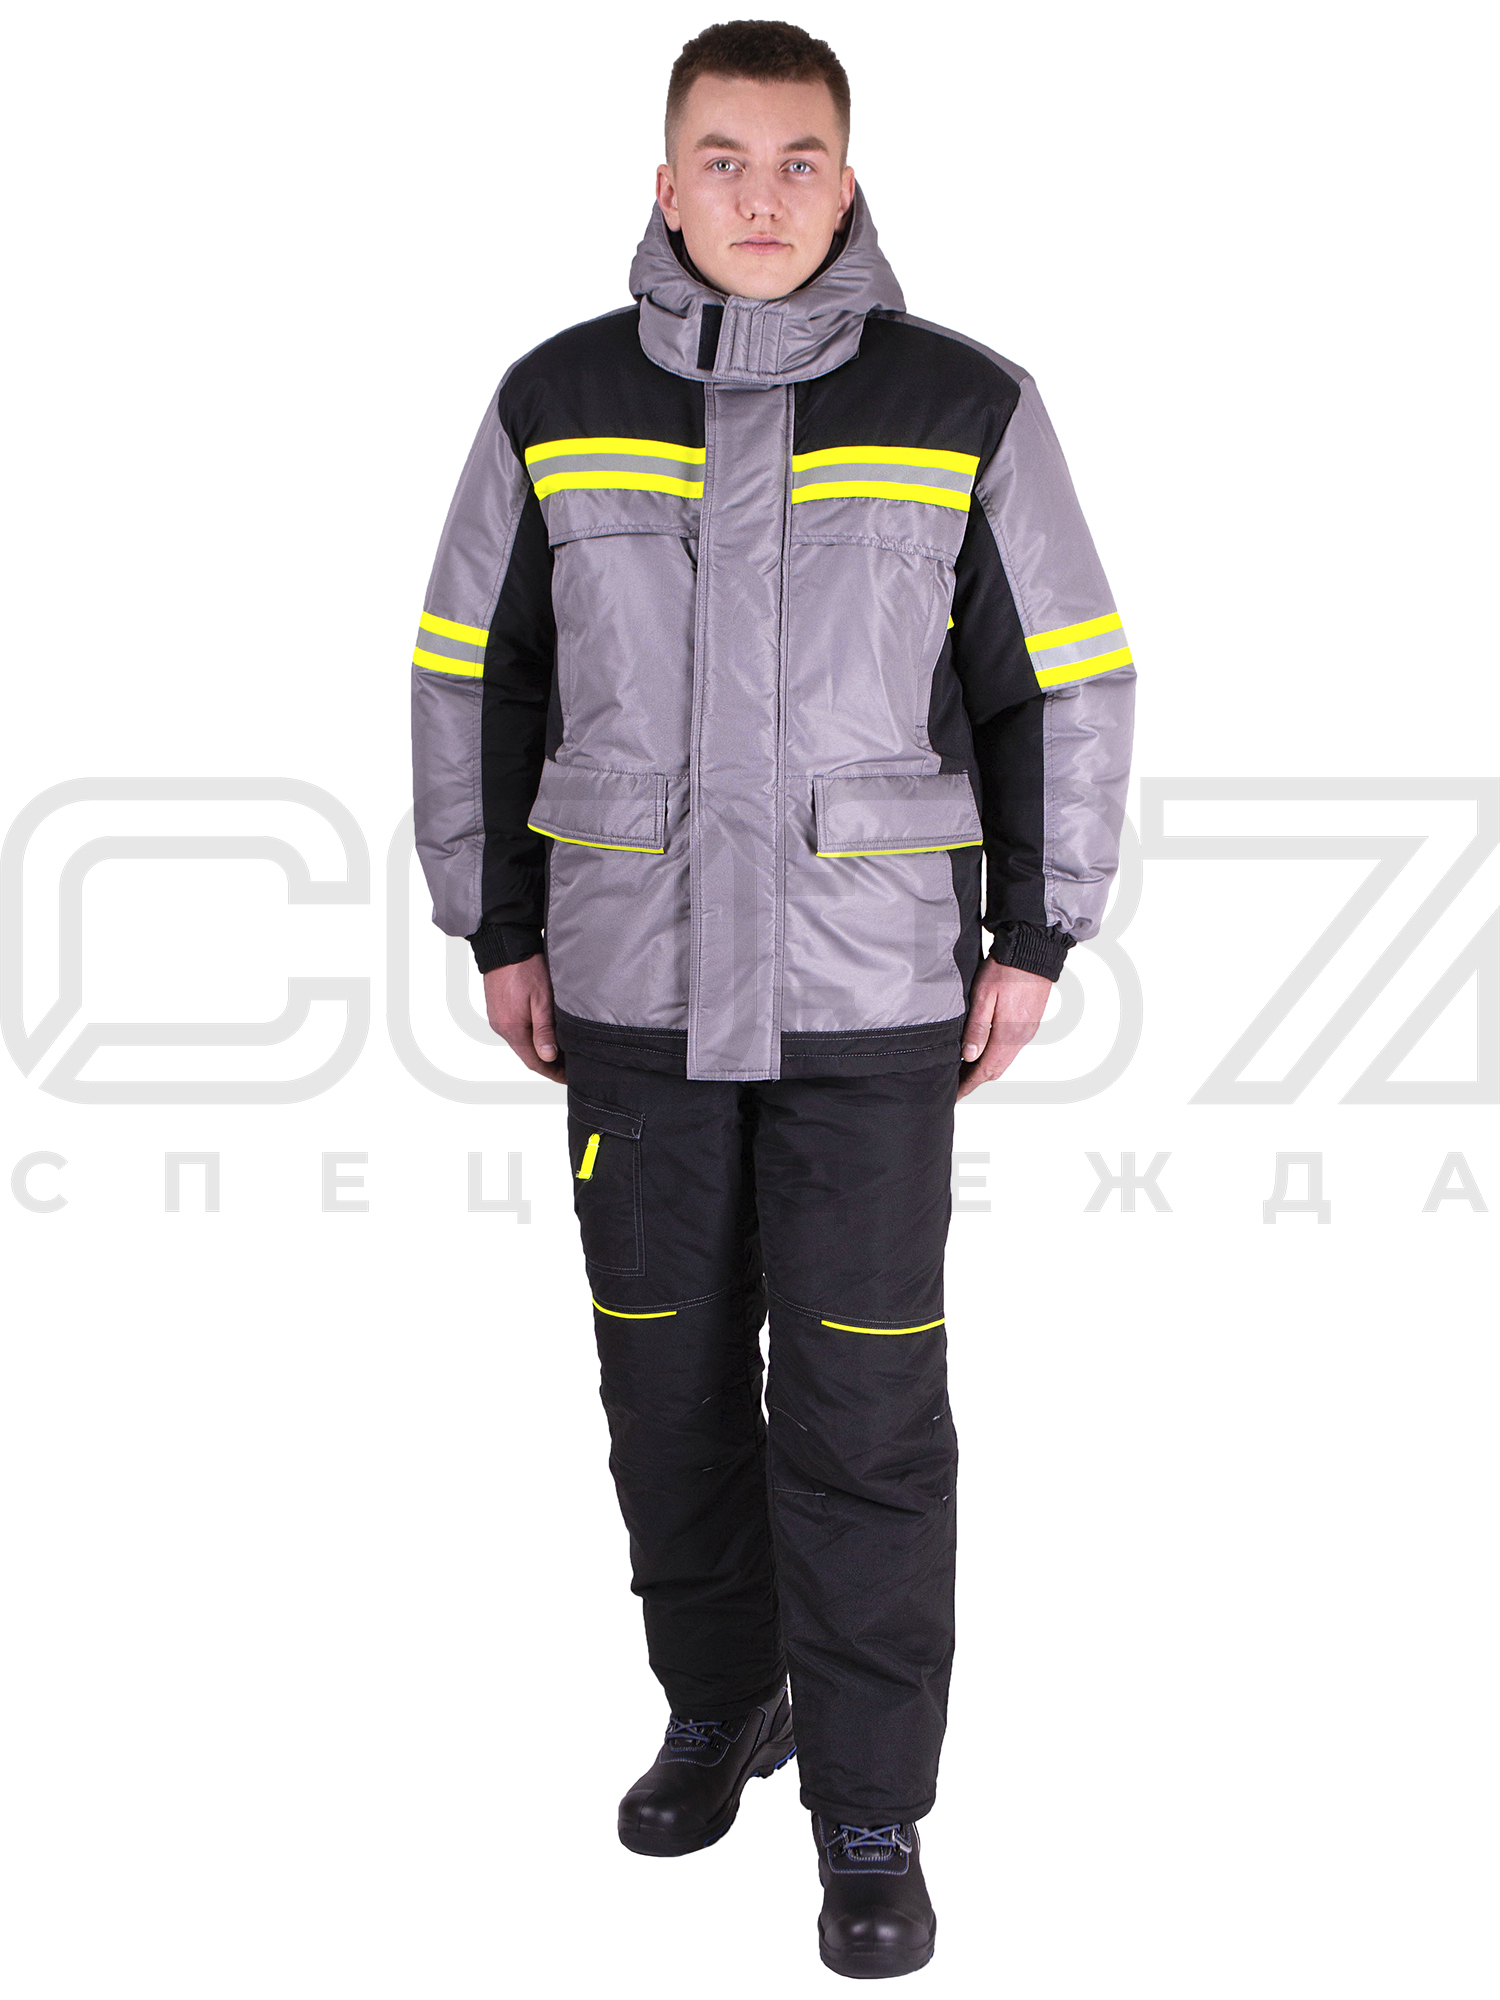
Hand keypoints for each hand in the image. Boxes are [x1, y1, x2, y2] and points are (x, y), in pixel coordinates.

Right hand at [481, 955, 564, 1082]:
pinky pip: (516, 1030)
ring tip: (561, 1050)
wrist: (504, 945)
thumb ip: (544, 1029)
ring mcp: (498, 1018)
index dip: (552, 1072)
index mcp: (512, 1028)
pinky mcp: (498, 1009)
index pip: (534, 1061)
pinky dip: (530, 1037)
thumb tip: (548, 1056)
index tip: (568, 1077)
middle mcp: (501, 1027)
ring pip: (521, 1042)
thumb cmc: (525, 968)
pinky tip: (544, 1032)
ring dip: (540, 1049)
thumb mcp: (541, 999)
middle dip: (548, 1063)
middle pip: (527, 1054)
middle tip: (570, 1066)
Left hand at [956, 957, 1051, 1099]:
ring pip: (1004, 1059)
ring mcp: (1028, 1030)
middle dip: (975, 1080)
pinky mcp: (1030, 1022)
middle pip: (996, 1069)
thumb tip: (969, 1056)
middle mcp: (1021, 1037)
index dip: (969, 1084)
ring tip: (965, 1070)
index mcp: (1009, 1034)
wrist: (1033, 950)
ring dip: (986, 1068)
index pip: (985, 1070)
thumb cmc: (1006, 969)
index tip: (955, 1095)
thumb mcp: (984, 996)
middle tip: (955, 1084)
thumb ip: (977, 1028)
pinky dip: (996, 1056)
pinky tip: (983, 1050)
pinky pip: (1011, 1048)